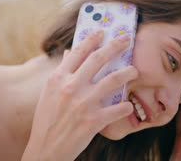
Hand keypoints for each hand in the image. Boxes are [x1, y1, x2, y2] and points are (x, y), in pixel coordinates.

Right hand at [22, 31, 137, 160]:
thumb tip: (70, 53)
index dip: (92, 39)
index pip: (78, 52)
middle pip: (98, 59)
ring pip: (113, 80)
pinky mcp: (94, 121)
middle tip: (126, 39)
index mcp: (58, 78)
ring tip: (134, 70)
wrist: (45, 149)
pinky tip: (128, 105)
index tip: (102, 31)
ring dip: (128, 72)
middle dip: (115, 46)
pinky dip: (125, 106)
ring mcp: (83, 103)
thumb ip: (61, 73)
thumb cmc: (47, 120)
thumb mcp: (48, 93)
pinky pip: (117, 109)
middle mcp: (71, 87)